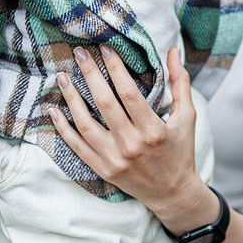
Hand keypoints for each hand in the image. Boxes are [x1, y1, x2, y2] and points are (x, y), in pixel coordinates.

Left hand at [49, 45, 213, 229]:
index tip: (104, 48)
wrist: (172, 193)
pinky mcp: (103, 169)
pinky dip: (63, 129)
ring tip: (62, 77)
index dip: (114, 68)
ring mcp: (115, 159)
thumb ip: (180, 83)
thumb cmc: (180, 151)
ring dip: (71, 98)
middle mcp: (132, 145)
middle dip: (89, 74)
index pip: (128, 92)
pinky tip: (54, 110)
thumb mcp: (188, 117)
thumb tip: (173, 50)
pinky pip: (77, 147)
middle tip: (79, 52)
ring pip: (85, 124)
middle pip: (104, 103)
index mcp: (153, 130)